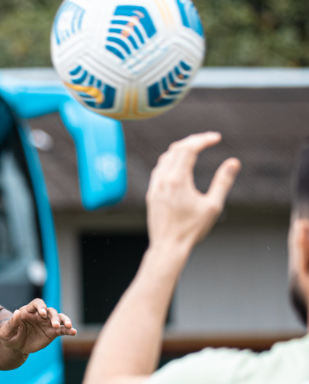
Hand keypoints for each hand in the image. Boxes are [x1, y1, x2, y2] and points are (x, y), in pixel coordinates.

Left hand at [0, 298, 76, 353]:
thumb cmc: (9, 336)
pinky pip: (63, 330)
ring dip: (65, 320)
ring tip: (69, 326)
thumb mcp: (6, 332)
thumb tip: (17, 312)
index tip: (42, 314)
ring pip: (59, 318)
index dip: (41, 306)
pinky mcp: (52, 333)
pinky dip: (69, 330)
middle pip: (50, 311)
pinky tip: (74, 332)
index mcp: (28, 311)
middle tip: (55, 325)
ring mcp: (47, 323)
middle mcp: (40, 315)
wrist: (16, 346)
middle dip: (54, 317)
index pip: (37, 303)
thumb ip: (11, 322)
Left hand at [146, 132, 239, 251]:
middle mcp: (163, 179)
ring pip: (165, 158)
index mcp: (177, 180)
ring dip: (180, 149)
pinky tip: (179, 164)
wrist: (168, 246)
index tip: (216, 138)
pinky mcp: (151, 193)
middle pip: (176, 149)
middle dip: (193, 141)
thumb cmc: (191, 229)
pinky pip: (159, 169)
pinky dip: (170, 160)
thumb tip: (233, 162)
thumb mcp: (213, 206)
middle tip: (208, 139)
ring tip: (195, 148)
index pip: (188, 149)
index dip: (203, 140)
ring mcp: (154, 186)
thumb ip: (223, 182)